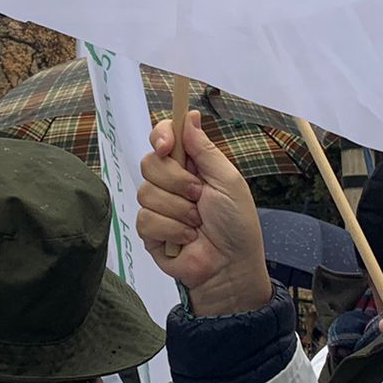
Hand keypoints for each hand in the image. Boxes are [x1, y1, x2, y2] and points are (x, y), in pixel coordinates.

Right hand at [137, 113, 270, 316]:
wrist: (230, 267)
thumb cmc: (237, 224)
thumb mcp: (228, 181)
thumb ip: (206, 150)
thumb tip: (190, 115)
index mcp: (191, 165)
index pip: (163, 138)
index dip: (161, 136)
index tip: (167, 146)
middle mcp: (170, 182)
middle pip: (149, 163)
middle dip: (177, 181)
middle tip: (199, 196)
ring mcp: (158, 206)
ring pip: (146, 192)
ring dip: (178, 210)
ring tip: (197, 223)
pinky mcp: (149, 231)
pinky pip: (145, 218)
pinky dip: (171, 229)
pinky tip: (186, 238)